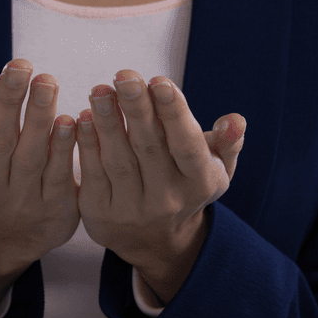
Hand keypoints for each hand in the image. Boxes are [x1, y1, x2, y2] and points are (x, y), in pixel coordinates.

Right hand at [0, 60, 80, 263]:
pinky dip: (65, 148)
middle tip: (20, 65)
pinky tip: (71, 120)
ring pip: (30, 157)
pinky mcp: (55, 207)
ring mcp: (22, 200)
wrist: (10, 235)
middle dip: (9, 101)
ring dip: (39, 117)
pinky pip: (59, 175)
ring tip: (46, 82)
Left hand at [74, 69, 244, 270]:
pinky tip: (81, 117)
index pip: (187, 145)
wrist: (156, 241)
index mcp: (199, 182)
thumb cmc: (186, 185)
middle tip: (124, 76)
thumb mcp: (215, 168)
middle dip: (136, 109)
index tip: (159, 81)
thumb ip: (227, 142)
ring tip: (100, 90)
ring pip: (119, 160)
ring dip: (107, 122)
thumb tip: (235, 120)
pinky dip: (87, 146)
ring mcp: (133, 209)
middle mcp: (167, 199)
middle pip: (150, 148)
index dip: (173, 113)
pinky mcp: (101, 215)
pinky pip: (93, 175)